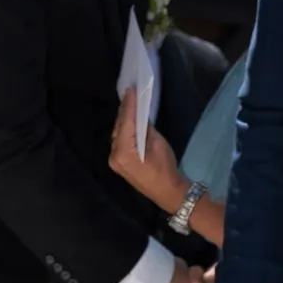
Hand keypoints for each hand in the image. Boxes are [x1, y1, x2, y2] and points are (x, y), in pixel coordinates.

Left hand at [110, 88, 186, 213]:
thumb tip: (139, 115)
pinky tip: (129, 121)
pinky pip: (120, 141)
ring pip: (118, 134)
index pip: (125, 122)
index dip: (129, 104)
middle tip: (130, 93)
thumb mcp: (157, 143)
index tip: (131, 89)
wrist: (168, 193)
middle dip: (125, 110)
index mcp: (123, 152)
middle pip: (119, 127)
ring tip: (130, 103)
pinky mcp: (119, 163)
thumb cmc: (165, 169)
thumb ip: (144, 127)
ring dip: (124, 119)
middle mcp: (114, 156)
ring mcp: (115, 161)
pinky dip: (124, 130)